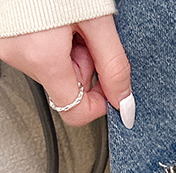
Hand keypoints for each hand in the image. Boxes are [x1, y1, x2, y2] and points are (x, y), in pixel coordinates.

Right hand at [0, 15, 133, 126]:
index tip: (109, 86)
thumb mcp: (98, 21)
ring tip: (67, 21)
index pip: (75, 111)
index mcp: (42, 57)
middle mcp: (18, 56)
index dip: (98, 102)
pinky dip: (50, 39)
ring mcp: (7, 46)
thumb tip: (124, 101)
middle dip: (84, 66)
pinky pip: (35, 51)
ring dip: (67, 50)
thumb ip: (115, 66)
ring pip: (52, 67)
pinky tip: (53, 18)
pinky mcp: (4, 36)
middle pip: (65, 86)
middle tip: (86, 36)